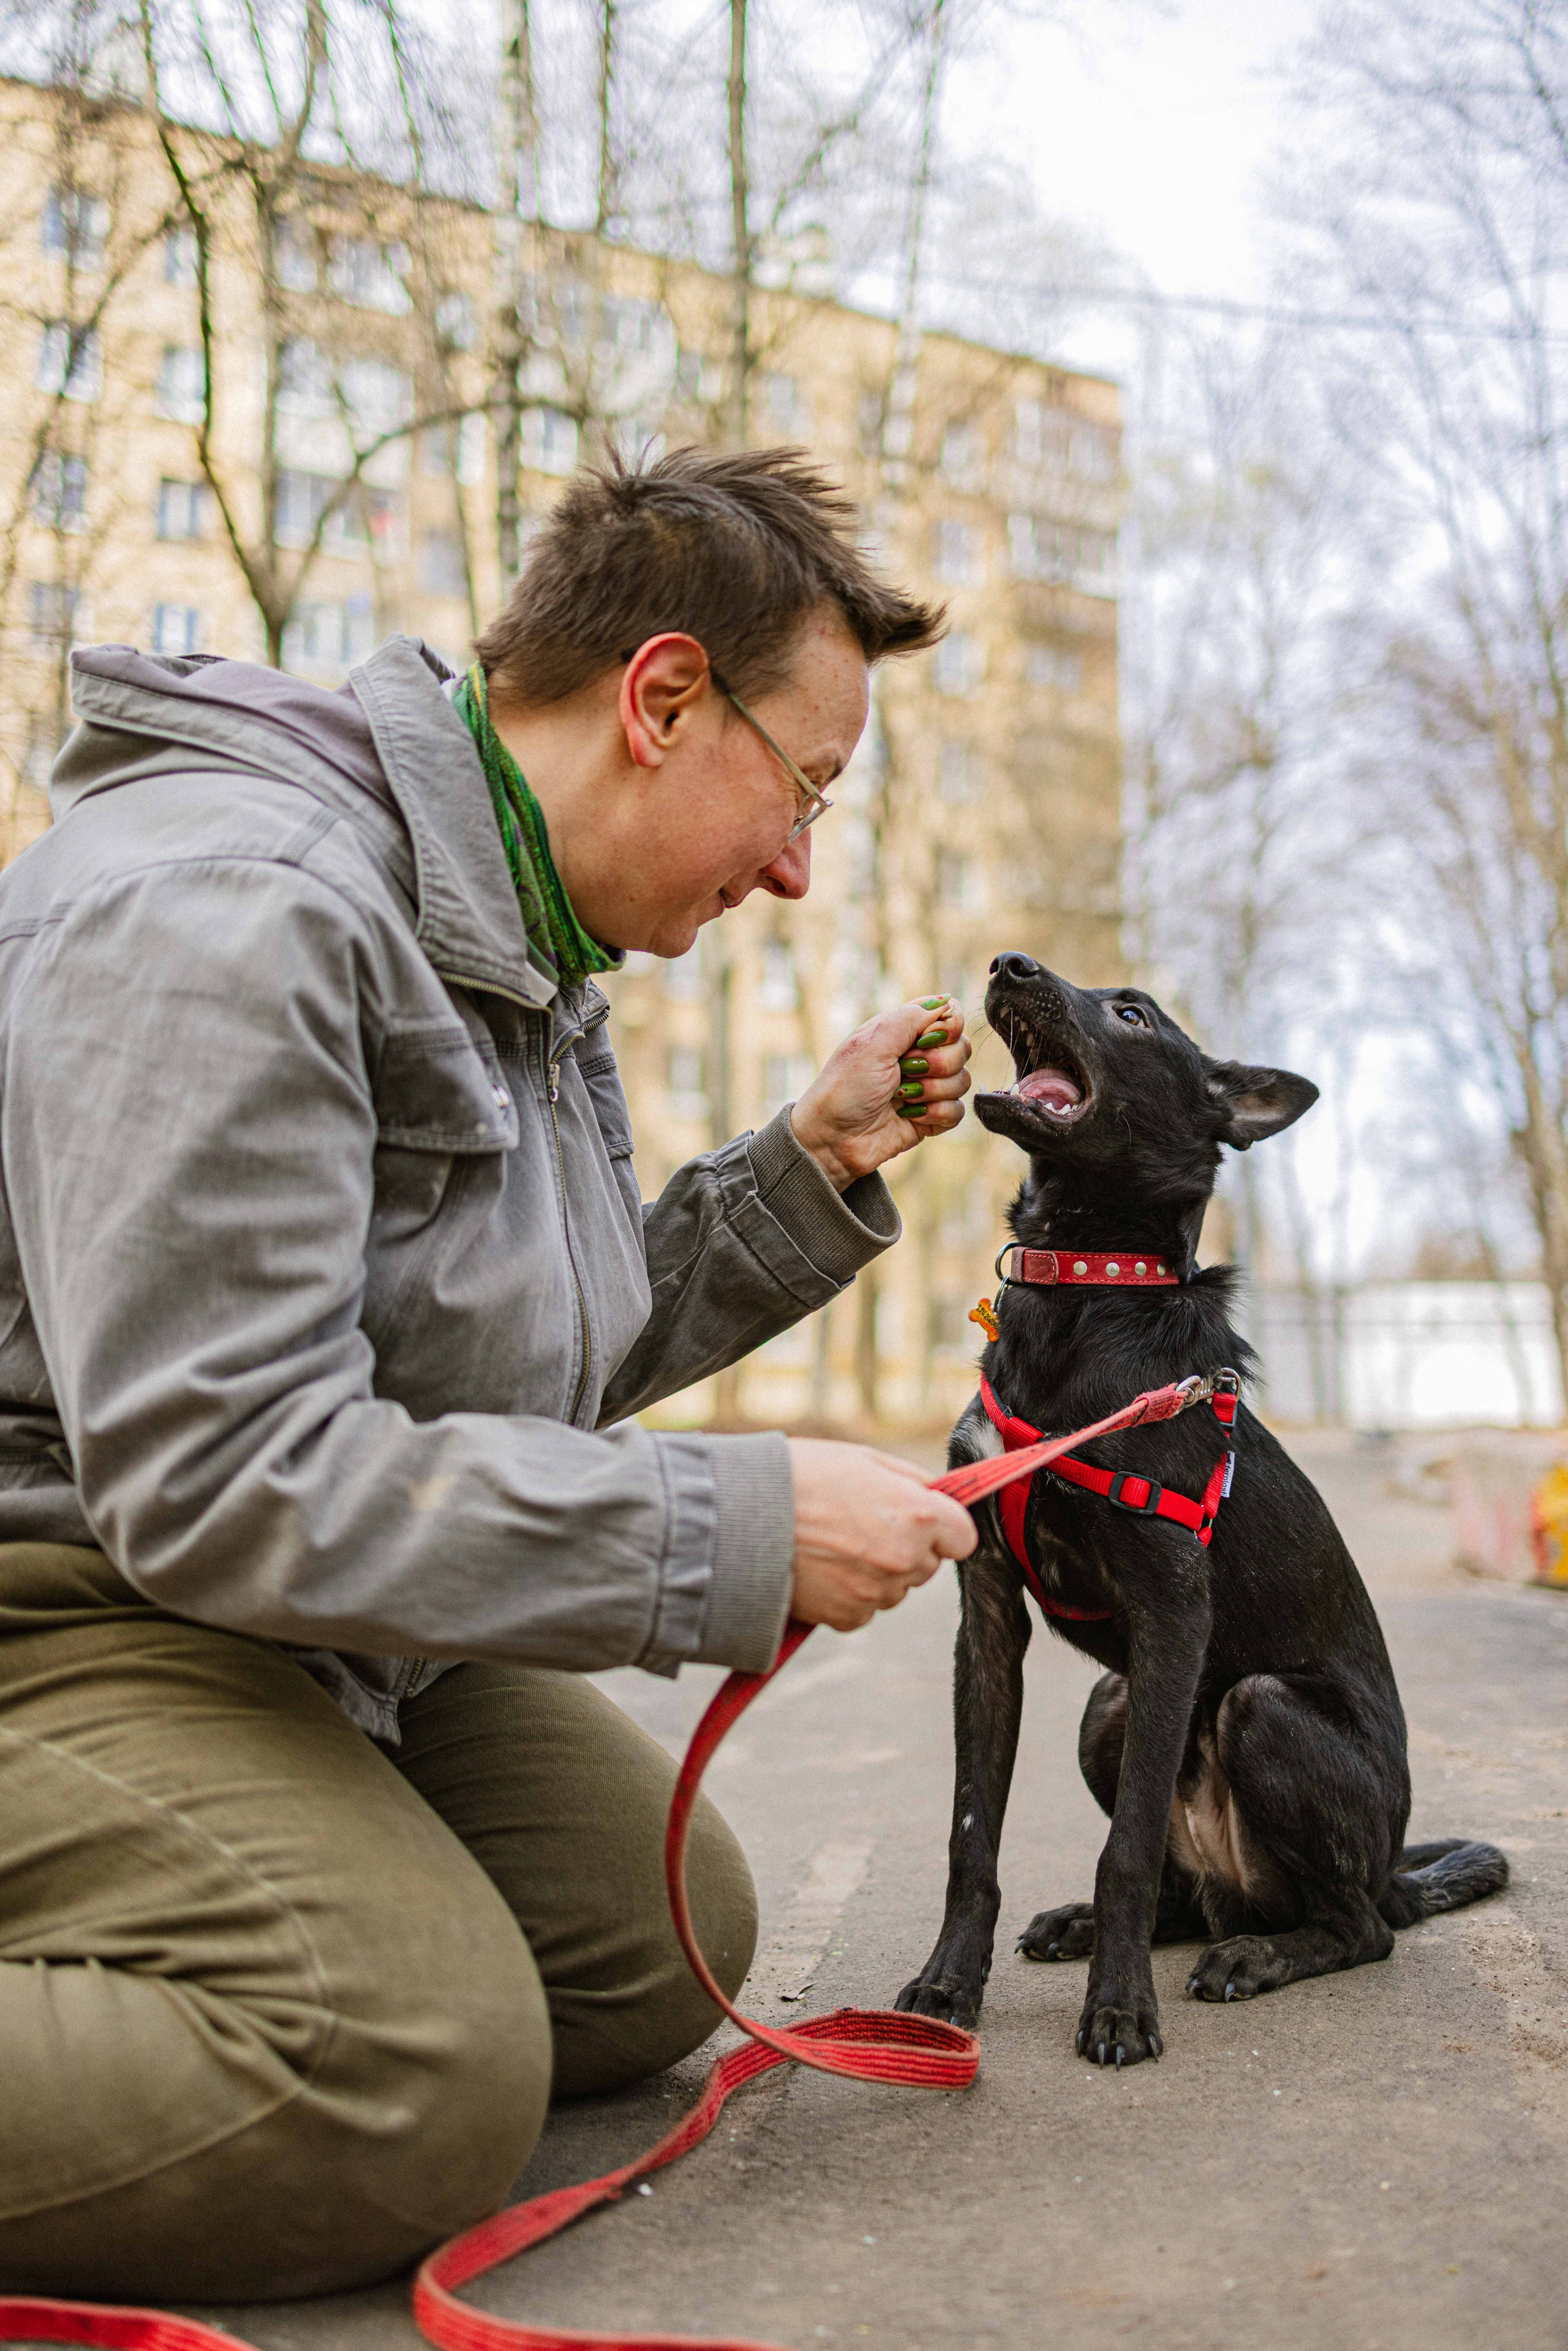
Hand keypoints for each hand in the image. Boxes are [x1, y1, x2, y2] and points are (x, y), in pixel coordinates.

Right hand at [786, 1437, 976, 1630]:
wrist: (738, 1517)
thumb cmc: (801, 1477)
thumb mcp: (864, 1459)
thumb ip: (912, 1482)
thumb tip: (942, 1497)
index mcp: (919, 1515)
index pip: (964, 1537)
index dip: (943, 1527)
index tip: (921, 1519)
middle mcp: (906, 1559)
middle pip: (926, 1563)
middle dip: (905, 1546)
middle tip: (859, 1523)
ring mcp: (878, 1593)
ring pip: (895, 1586)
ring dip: (876, 1571)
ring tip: (832, 1543)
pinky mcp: (848, 1618)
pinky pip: (864, 1609)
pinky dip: (848, 1594)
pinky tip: (820, 1568)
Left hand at [789, 996, 971, 1190]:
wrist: (833, 1139)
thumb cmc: (845, 1088)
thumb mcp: (873, 1042)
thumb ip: (912, 1017)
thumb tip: (947, 1000)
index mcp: (904, 1031)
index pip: (950, 1015)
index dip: (947, 1028)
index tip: (921, 1041)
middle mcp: (919, 1055)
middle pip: (963, 1048)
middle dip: (938, 1064)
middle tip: (905, 1073)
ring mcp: (927, 1087)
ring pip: (963, 1080)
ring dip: (933, 1092)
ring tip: (901, 1099)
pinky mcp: (931, 1116)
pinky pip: (958, 1111)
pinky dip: (936, 1115)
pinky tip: (910, 1117)